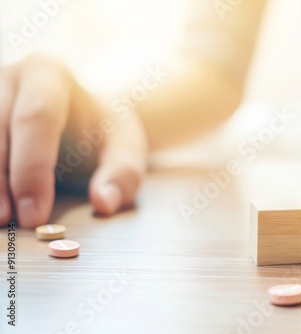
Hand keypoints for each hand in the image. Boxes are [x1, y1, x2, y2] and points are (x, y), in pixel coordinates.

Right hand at [0, 55, 147, 227]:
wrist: (84, 114)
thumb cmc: (103, 131)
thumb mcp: (126, 148)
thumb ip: (123, 174)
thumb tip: (104, 203)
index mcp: (50, 75)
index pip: (36, 118)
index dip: (31, 169)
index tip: (35, 214)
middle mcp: (9, 78)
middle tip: (9, 220)